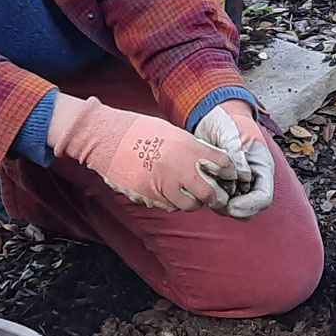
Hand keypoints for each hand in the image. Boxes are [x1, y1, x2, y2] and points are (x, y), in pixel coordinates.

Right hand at [47, 93, 238, 213]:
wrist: (106, 137)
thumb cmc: (138, 129)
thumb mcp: (171, 131)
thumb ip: (191, 147)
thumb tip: (208, 161)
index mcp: (188, 147)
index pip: (222, 164)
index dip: (229, 172)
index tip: (229, 175)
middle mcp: (179, 168)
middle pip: (210, 194)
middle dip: (215, 196)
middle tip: (215, 194)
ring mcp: (164, 185)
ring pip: (189, 205)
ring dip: (192, 201)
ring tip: (187, 191)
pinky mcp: (149, 196)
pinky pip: (169, 206)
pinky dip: (172, 201)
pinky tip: (166, 190)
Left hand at [193, 99, 274, 218]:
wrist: (212, 116)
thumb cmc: (227, 122)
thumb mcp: (233, 135)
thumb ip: (238, 155)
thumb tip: (243, 176)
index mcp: (261, 168)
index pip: (263, 197)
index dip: (249, 206)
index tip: (231, 206)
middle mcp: (252, 178)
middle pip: (250, 207)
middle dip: (234, 210)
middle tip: (216, 204)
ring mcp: (237, 182)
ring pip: (235, 206)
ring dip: (222, 206)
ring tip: (208, 197)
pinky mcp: (222, 182)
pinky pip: (220, 198)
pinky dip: (212, 199)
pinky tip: (201, 191)